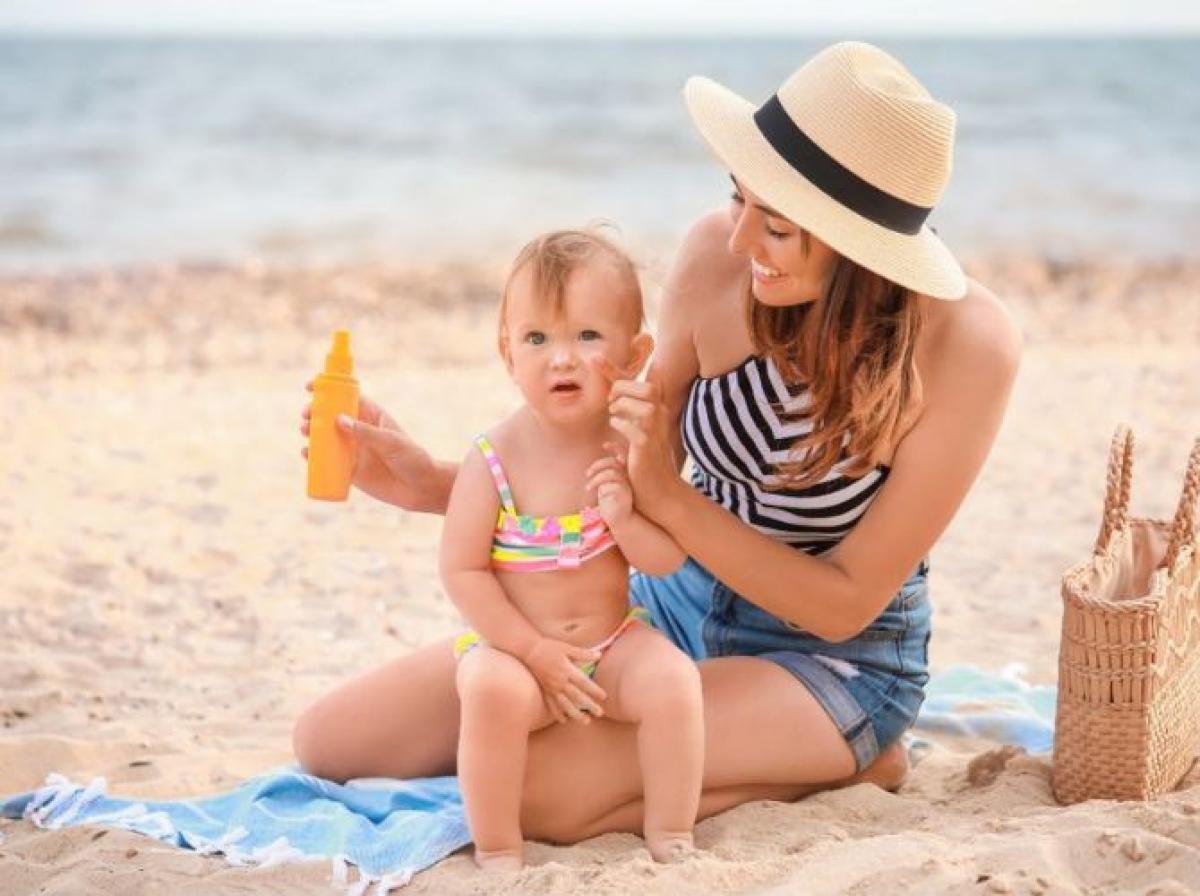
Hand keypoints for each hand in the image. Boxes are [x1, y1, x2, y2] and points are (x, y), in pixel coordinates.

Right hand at [300, 381, 437, 511]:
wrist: (422, 488)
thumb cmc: (412, 459)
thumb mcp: (391, 442)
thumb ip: (366, 432)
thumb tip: (338, 419)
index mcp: (373, 416)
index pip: (348, 397)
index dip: (329, 390)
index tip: (310, 386)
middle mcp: (360, 431)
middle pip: (331, 416)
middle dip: (315, 412)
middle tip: (306, 415)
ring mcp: (354, 450)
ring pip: (326, 438)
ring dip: (311, 433)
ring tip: (305, 432)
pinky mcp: (350, 470)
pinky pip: (327, 461)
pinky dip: (314, 457)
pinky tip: (306, 454)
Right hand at [520, 638, 606, 724]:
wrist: (529, 651)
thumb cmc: (549, 647)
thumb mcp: (567, 648)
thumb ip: (583, 654)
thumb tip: (599, 655)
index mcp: (567, 670)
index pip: (583, 682)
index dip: (594, 690)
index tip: (604, 697)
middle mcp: (560, 681)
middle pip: (577, 696)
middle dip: (589, 705)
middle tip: (600, 713)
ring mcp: (551, 688)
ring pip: (565, 704)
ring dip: (576, 714)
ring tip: (586, 721)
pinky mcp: (545, 691)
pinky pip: (551, 705)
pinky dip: (558, 714)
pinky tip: (565, 721)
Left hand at [586, 448, 633, 526]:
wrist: (620, 521)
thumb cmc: (612, 503)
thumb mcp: (607, 486)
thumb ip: (606, 475)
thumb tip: (596, 466)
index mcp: (627, 473)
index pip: (625, 454)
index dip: (616, 446)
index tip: (604, 445)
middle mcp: (630, 477)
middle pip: (613, 462)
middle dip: (598, 465)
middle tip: (587, 474)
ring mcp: (629, 485)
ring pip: (611, 473)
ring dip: (596, 479)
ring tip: (588, 488)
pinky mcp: (625, 493)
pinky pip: (610, 485)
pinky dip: (601, 488)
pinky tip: (597, 495)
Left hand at [593, 357, 683, 523]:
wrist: (660, 491)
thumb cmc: (646, 463)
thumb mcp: (636, 434)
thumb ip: (626, 415)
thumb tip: (612, 402)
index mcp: (656, 410)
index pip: (641, 382)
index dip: (616, 369)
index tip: (595, 358)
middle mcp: (660, 417)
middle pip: (646, 387)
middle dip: (622, 387)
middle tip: (609, 401)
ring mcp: (655, 431)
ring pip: (643, 403)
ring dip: (622, 405)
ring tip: (613, 414)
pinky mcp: (647, 446)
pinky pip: (636, 427)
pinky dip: (621, 423)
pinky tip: (614, 425)